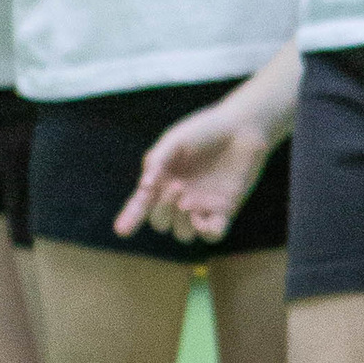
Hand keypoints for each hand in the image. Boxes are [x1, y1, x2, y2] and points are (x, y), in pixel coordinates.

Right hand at [114, 97, 268, 246]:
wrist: (241, 127)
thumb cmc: (205, 130)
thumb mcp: (174, 140)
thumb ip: (157, 162)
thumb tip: (144, 188)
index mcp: (162, 181)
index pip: (141, 205)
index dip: (130, 218)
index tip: (122, 231)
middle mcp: (178, 198)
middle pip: (161, 222)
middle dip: (163, 211)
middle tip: (177, 187)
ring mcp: (201, 206)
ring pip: (184, 234)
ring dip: (182, 224)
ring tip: (189, 203)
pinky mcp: (224, 211)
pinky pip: (212, 235)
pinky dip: (207, 232)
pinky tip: (205, 220)